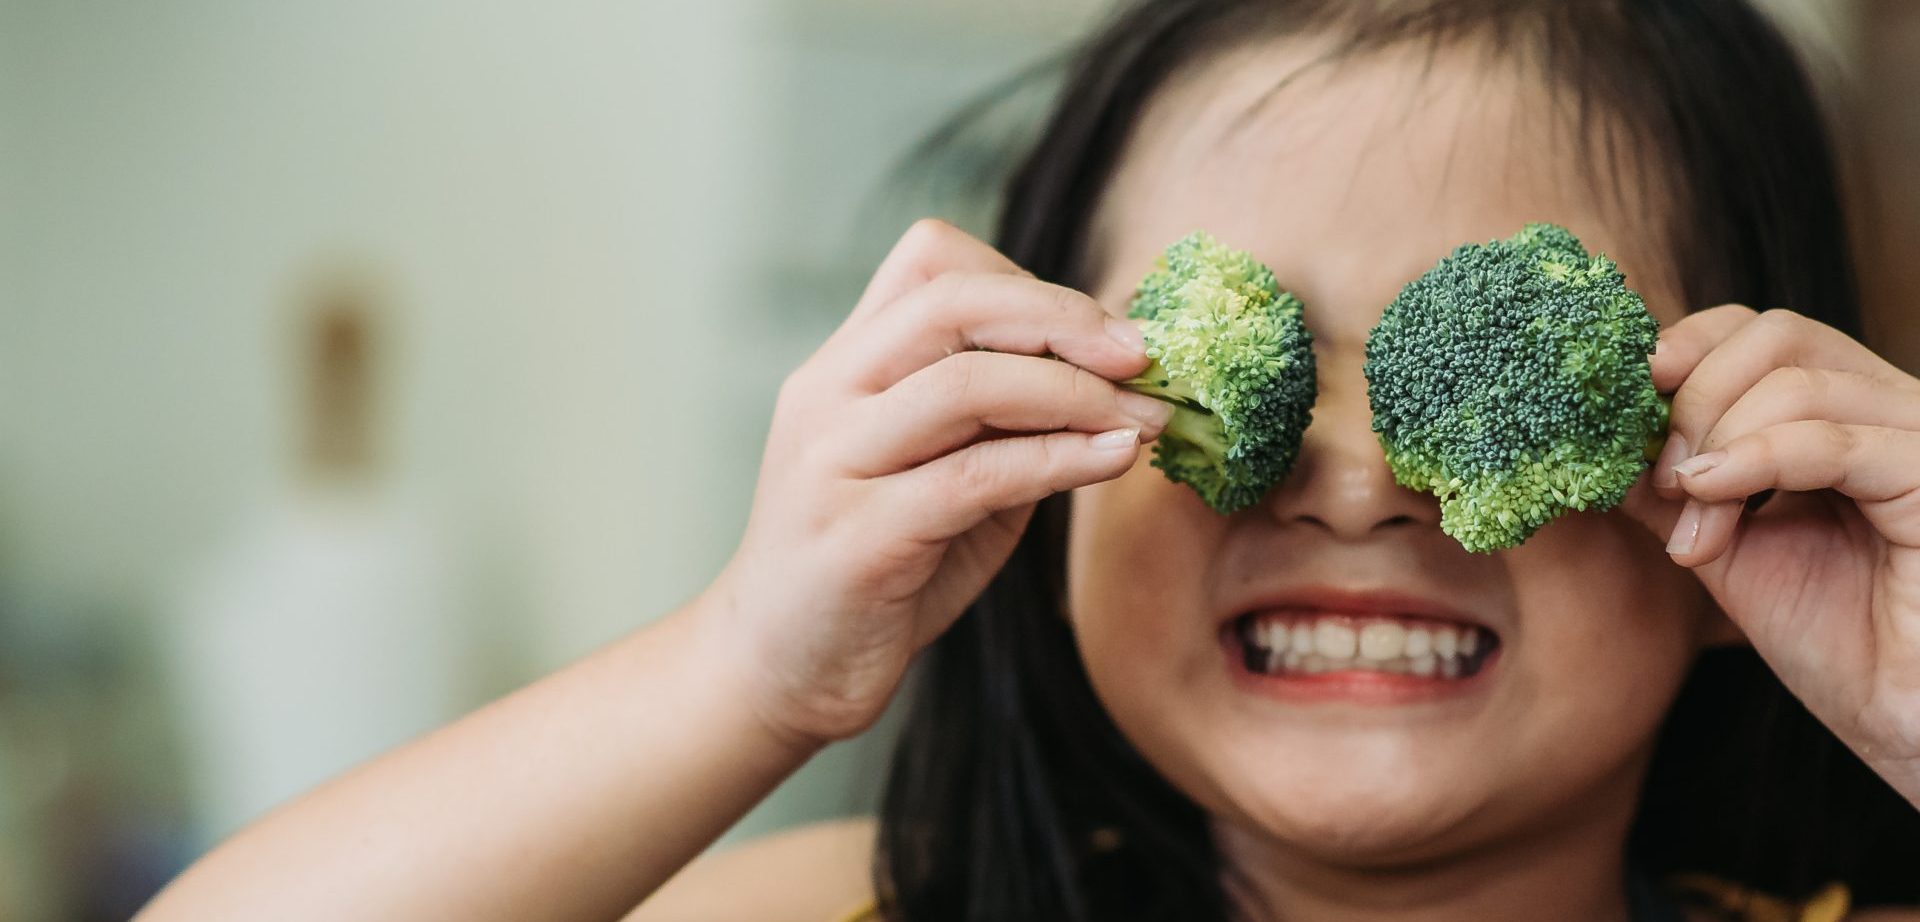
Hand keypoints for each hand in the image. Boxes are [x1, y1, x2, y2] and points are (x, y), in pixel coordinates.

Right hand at [706, 219, 1166, 747]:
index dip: (1028, 282)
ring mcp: (831, 462)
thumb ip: (1005, 422)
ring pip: (966, 383)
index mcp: (843, 365)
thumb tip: (1118, 378)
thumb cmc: (876, 569)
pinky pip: (975, 476)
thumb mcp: (943, 475)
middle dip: (1063, 319)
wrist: (780, 671)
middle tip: (1142, 358)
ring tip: (1144, 419)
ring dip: (1075, 393)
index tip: (1104, 330)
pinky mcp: (857, 538)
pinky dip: (1060, 458)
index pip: (931, 261)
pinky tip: (1112, 460)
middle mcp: (826, 396)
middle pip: (951, 302)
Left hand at [1624, 305, 1919, 802]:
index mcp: (1843, 411)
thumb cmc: (1833, 638)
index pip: (1757, 329)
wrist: (1903, 718)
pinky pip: (1839, 440)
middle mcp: (1889, 408)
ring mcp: (1919, 438)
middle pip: (1774, 335)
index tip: (1629, 396)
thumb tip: (1591, 439)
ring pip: (1798, 382)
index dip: (1686, 347)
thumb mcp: (1724, 545)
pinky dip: (1758, 459)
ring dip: (1716, 443)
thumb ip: (1668, 485)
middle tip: (1661, 474)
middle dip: (1693, 397)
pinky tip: (1711, 497)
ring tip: (1692, 514)